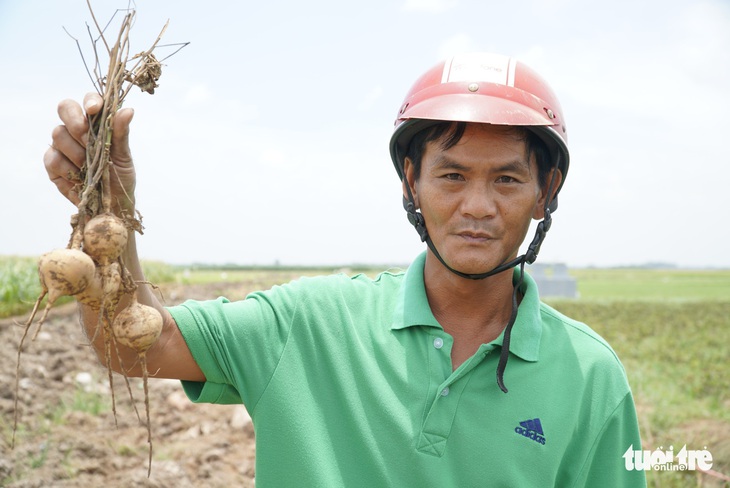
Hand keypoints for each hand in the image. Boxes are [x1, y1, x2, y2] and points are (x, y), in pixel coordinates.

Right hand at [44, 93, 135, 211]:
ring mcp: (62, 144)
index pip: (89, 101)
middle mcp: (76, 129)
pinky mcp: (52, 162)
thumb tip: (128, 110)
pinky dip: (68, 169)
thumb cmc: (119, 176)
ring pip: (58, 134)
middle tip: (87, 139)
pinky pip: (53, 158)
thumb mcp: (123, 155)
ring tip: (90, 167)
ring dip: (77, 152)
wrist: (111, 204)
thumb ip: (121, 133)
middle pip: (65, 108)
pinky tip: (79, 177)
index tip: (94, 110)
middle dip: (76, 122)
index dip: (90, 101)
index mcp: (96, 122)